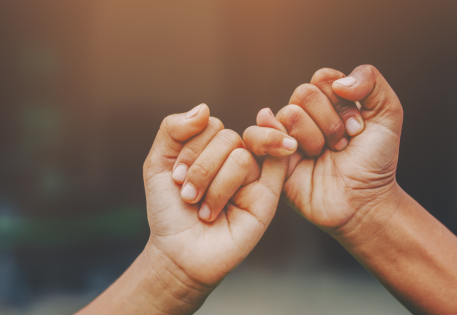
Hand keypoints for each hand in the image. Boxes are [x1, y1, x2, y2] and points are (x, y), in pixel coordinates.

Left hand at [142, 104, 289, 309]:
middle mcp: (234, 158)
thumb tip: (205, 108)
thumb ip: (173, 129)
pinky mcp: (268, 195)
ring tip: (204, 210)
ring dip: (214, 185)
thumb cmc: (169, 211)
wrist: (178, 253)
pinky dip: (277, 149)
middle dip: (200, 169)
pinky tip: (285, 145)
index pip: (211, 125)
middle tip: (187, 197)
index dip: (190, 149)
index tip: (173, 179)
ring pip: (241, 156)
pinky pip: (273, 166)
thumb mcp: (158, 164)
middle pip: (227, 137)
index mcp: (212, 148)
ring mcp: (253, 177)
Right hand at [243, 65, 403, 237]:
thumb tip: (338, 82)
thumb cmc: (376, 162)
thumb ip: (372, 81)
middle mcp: (306, 116)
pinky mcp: (270, 158)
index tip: (359, 128)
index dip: (342, 102)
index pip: (323, 79)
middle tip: (341, 146)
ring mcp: (286, 135)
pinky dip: (272, 137)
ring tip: (325, 156)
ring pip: (288, 113)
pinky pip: (255, 134)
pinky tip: (292, 150)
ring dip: (314, 138)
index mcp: (329, 102)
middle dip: (330, 122)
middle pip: (304, 93)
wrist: (364, 203)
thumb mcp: (389, 114)